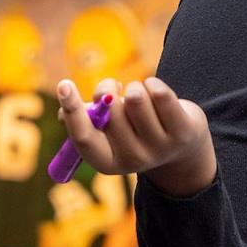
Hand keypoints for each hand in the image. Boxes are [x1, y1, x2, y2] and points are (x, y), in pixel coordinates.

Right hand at [55, 77, 216, 198]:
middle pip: (111, 111)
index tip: (63, 84)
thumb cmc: (134, 132)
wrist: (181, 148)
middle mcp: (134, 161)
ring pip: (136, 97)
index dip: (72, 111)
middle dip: (108, 89)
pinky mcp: (183, 132)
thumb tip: (65, 113)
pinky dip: (153, 83)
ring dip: (134, 87)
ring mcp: (160, 148)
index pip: (84, 138)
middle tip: (113, 88)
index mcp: (107, 162)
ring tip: (139, 95)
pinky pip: (160, 94)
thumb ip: (85, 122)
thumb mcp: (109, 134)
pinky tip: (156, 92)